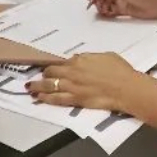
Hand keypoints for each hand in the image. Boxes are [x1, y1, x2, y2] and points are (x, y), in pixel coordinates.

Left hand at [28, 53, 142, 112]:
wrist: (126, 87)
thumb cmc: (120, 70)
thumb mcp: (105, 56)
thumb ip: (91, 58)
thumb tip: (82, 60)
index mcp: (80, 60)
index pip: (63, 62)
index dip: (56, 65)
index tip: (52, 67)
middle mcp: (72, 72)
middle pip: (52, 72)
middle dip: (45, 74)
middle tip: (40, 76)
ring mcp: (72, 86)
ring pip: (49, 86)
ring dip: (38, 86)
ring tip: (30, 87)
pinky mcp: (75, 100)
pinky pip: (56, 99)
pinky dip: (46, 98)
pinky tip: (39, 97)